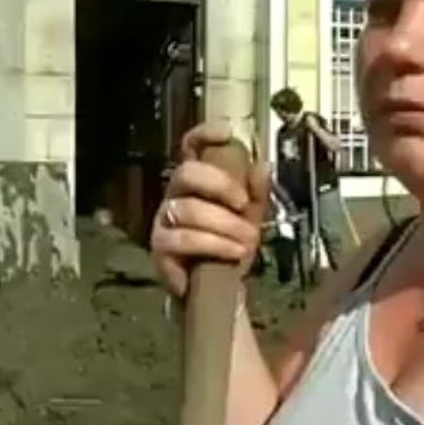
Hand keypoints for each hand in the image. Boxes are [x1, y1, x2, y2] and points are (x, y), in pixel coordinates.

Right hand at [151, 122, 269, 299]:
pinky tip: (233, 252)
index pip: (190, 147)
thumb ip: (257, 192)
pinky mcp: (160, 247)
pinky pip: (184, 238)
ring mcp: (164, 220)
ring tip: (247, 241)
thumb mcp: (250, 217)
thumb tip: (263, 165)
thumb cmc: (230, 247)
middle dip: (219, 185)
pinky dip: (214, 244)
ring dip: (224, 224)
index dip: (203, 134)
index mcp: (197, 182)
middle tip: (242, 203)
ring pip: (190, 209)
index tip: (226, 134)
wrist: (219, 290)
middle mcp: (176, 195)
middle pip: (186, 172)